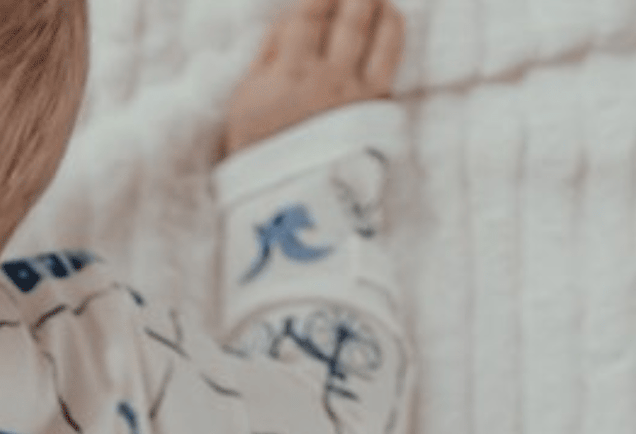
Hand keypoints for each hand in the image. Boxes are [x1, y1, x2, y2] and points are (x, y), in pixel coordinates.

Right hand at [221, 0, 405, 157]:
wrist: (288, 210)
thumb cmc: (257, 156)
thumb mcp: (243, 104)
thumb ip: (267, 56)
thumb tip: (290, 20)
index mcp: (288, 73)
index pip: (310, 10)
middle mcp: (328, 77)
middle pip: (352, 11)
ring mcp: (357, 92)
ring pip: (381, 27)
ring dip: (378, 2)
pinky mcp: (378, 108)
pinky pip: (392, 55)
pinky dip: (391, 30)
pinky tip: (387, 20)